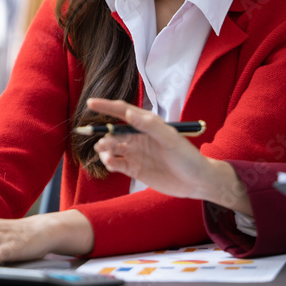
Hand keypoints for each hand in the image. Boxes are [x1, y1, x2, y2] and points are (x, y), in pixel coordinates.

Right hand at [88, 98, 251, 213]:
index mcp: (147, 125)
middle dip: (103, 134)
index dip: (106, 107)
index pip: (123, 112)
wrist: (195, 182)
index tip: (90, 103)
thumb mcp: (171, 139)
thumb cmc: (187, 157)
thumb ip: (150, 126)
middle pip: (114, 132)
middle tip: (102, 142)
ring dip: (105, 149)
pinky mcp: (134, 169)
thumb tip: (129, 113)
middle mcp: (139, 137)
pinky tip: (111, 163)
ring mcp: (135, 153)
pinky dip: (109, 162)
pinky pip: (116, 163)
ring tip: (107, 154)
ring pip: (112, 148)